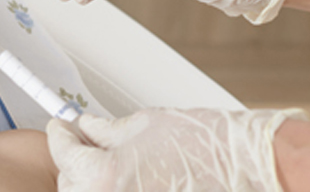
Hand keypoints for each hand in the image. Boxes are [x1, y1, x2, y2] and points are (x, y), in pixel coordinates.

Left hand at [46, 108, 307, 191]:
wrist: (249, 169)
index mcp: (104, 176)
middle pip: (69, 184)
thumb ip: (107, 130)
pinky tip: (125, 180)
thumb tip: (88, 128)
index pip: (63, 153)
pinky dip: (110, 191)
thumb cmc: (209, 147)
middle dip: (72, 163)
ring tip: (106, 164)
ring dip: (87, 183)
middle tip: (82, 142)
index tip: (60, 126)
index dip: (59, 134)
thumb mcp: (147, 124)